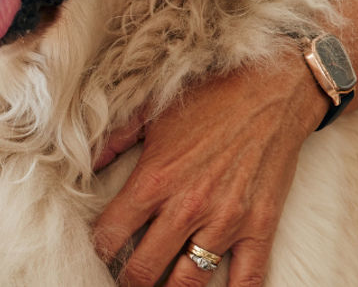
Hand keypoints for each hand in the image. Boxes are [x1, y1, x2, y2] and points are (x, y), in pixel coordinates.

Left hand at [91, 53, 326, 285]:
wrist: (272, 90)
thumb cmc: (209, 96)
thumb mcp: (151, 111)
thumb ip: (114, 140)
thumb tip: (84, 163)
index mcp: (154, 179)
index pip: (110, 235)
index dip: (98, 251)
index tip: (98, 253)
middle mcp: (186, 207)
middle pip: (143, 270)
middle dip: (128, 281)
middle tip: (125, 280)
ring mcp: (225, 222)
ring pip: (188, 283)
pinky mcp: (259, 228)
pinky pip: (247, 280)